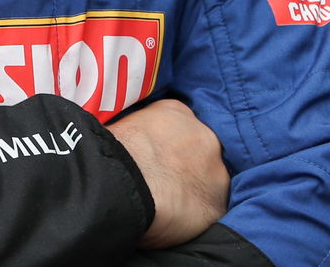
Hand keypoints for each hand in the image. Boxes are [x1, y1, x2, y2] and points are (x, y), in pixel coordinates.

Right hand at [108, 99, 228, 248]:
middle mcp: (204, 136)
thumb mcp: (122, 125)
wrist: (120, 184)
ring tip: (170, 201)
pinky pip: (210, 209)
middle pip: (200, 149)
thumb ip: (140, 131)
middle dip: (187, 163)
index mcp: (177, 111)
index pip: (179, 124)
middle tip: (164, 178)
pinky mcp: (218, 204)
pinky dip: (197, 214)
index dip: (169, 142)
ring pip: (210, 180)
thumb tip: (135, 143)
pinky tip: (177, 218)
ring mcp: (216, 170)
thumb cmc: (112, 153)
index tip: (157, 155)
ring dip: (194, 188)